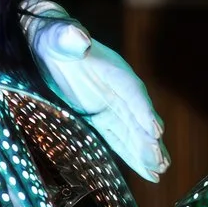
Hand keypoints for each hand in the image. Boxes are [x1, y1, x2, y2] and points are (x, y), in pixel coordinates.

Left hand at [22, 0, 169, 181]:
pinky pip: (118, 139)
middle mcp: (117, 89)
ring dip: (145, 152)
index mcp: (111, 68)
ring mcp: (110, 105)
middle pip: (137, 117)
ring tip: (160, 171)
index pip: (131, 91)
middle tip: (161, 161)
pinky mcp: (100, 117)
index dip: (143, 110)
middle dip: (148, 140)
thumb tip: (78, 37)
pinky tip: (147, 172)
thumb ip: (67, 36)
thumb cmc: (53, 36)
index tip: (155, 130)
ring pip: (132, 132)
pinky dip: (132, 155)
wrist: (47, 42)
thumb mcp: (57, 34)